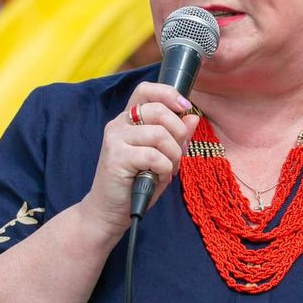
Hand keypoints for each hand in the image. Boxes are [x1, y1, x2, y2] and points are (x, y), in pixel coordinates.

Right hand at [78, 82, 198, 237]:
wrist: (109, 211)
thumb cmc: (136, 183)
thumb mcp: (162, 156)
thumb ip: (176, 136)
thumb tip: (192, 117)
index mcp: (129, 119)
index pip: (146, 90)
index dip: (169, 94)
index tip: (185, 108)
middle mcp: (119, 124)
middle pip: (159, 111)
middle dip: (178, 133)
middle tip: (177, 154)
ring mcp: (115, 139)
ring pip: (160, 135)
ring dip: (172, 156)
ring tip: (167, 170)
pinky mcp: (116, 157)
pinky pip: (153, 156)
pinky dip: (164, 169)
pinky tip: (156, 178)